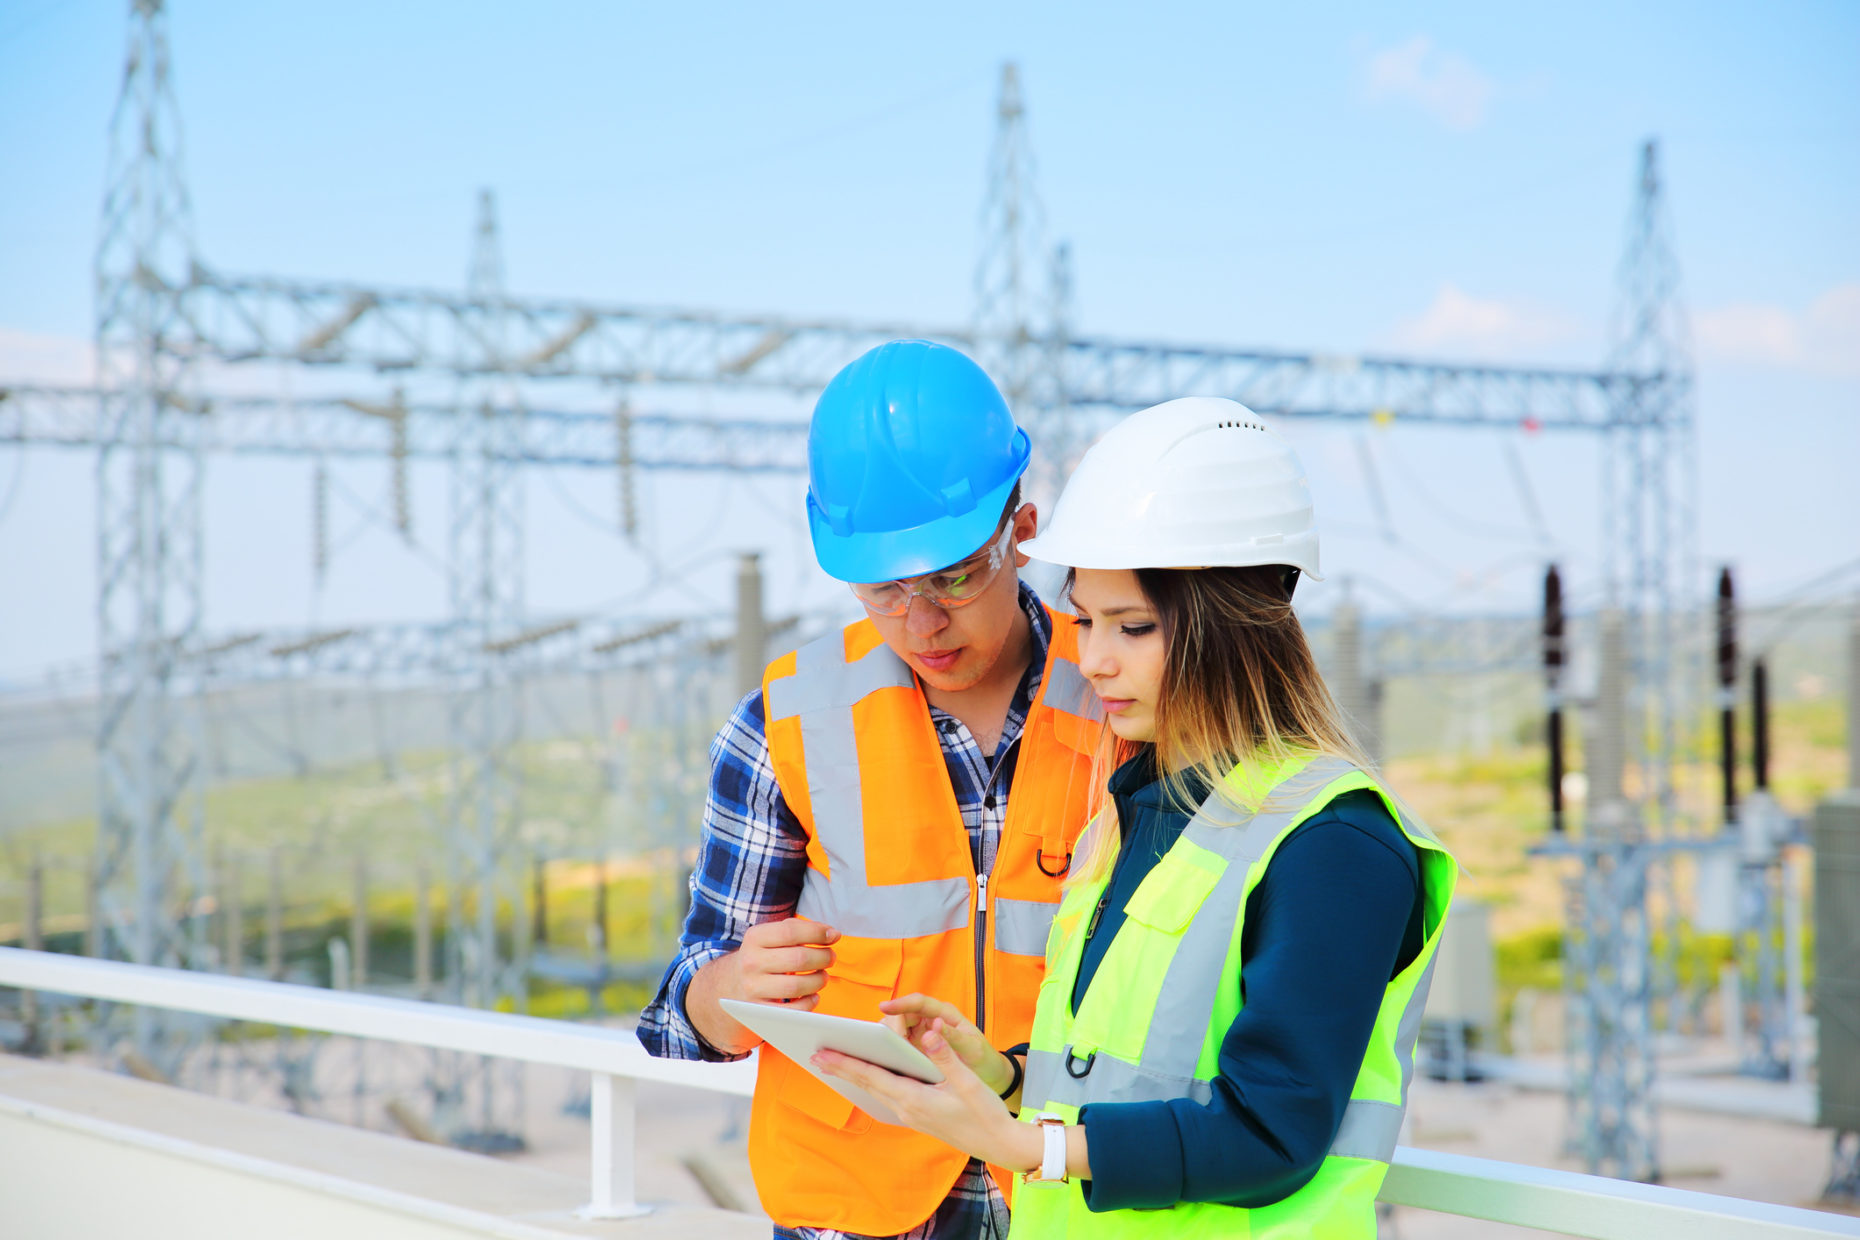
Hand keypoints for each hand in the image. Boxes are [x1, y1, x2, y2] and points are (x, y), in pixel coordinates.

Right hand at [688, 918, 839, 1054]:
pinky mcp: (759, 1011)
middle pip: (798, 958)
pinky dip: (809, 1003)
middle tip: (830, 958)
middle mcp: (751, 962)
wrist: (728, 987)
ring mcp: (753, 988)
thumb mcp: (768, 938)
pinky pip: (792, 1010)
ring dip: (819, 980)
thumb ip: (796, 930)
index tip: (834, 935)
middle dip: (823, 957)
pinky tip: (813, 995)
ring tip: (823, 976)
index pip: (791, 931)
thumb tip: (830, 933)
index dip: (817, 932)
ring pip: (797, 985)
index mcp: (754, 938)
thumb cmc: (761, 958)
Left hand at [813, 1024, 1041, 1172]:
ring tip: (832, 1064)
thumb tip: (928, 1031)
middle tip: (815, 1055)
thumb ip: (946, 1056)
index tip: (823, 1054)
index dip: (846, 1063)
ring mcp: (911, 1114)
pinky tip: (867, 1077)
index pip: (873, 1076)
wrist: (998, 1144)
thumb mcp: (968, 1082)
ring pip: (875, 1090)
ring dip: (854, 1076)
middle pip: (867, 1084)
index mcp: (915, 1098)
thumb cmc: (985, 1113)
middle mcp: (907, 1108)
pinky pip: (886, 1095)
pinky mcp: (918, 1115)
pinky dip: (872, 1082)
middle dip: (841, 1069)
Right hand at [881, 994, 1014, 1095]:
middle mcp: (931, 1020)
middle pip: (902, 1014)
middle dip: (890, 1024)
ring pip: (897, 1029)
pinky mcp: (918, 1048)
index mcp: (945, 1014)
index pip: (919, 1002)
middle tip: (882, 1043)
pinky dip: (890, 1050)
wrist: (989, 1075)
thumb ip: (954, 1038)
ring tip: (879, 1051)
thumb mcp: (972, 1049)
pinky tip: (884, 1060)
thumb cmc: (984, 1059)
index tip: (885, 1007)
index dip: (901, 1003)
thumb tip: (935, 1026)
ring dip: (887, 1038)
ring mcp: (923, 1034)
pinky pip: (899, 1044)